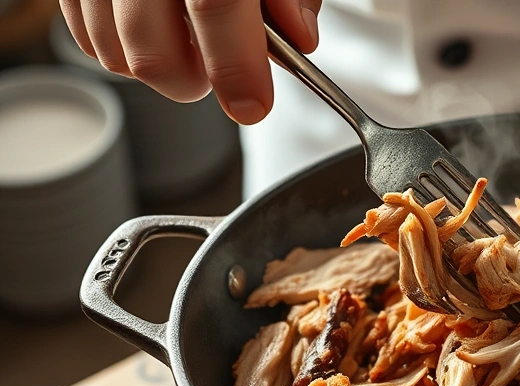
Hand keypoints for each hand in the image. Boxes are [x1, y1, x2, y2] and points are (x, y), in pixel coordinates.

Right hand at [59, 0, 321, 123]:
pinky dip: (123, 47)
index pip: (214, 3)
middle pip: (150, 44)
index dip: (236, 65)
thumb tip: (298, 38)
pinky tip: (157, 28)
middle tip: (222, 76)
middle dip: (192, 81)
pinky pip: (84, 31)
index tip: (254, 104)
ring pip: (113, 49)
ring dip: (159, 67)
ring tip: (191, 44)